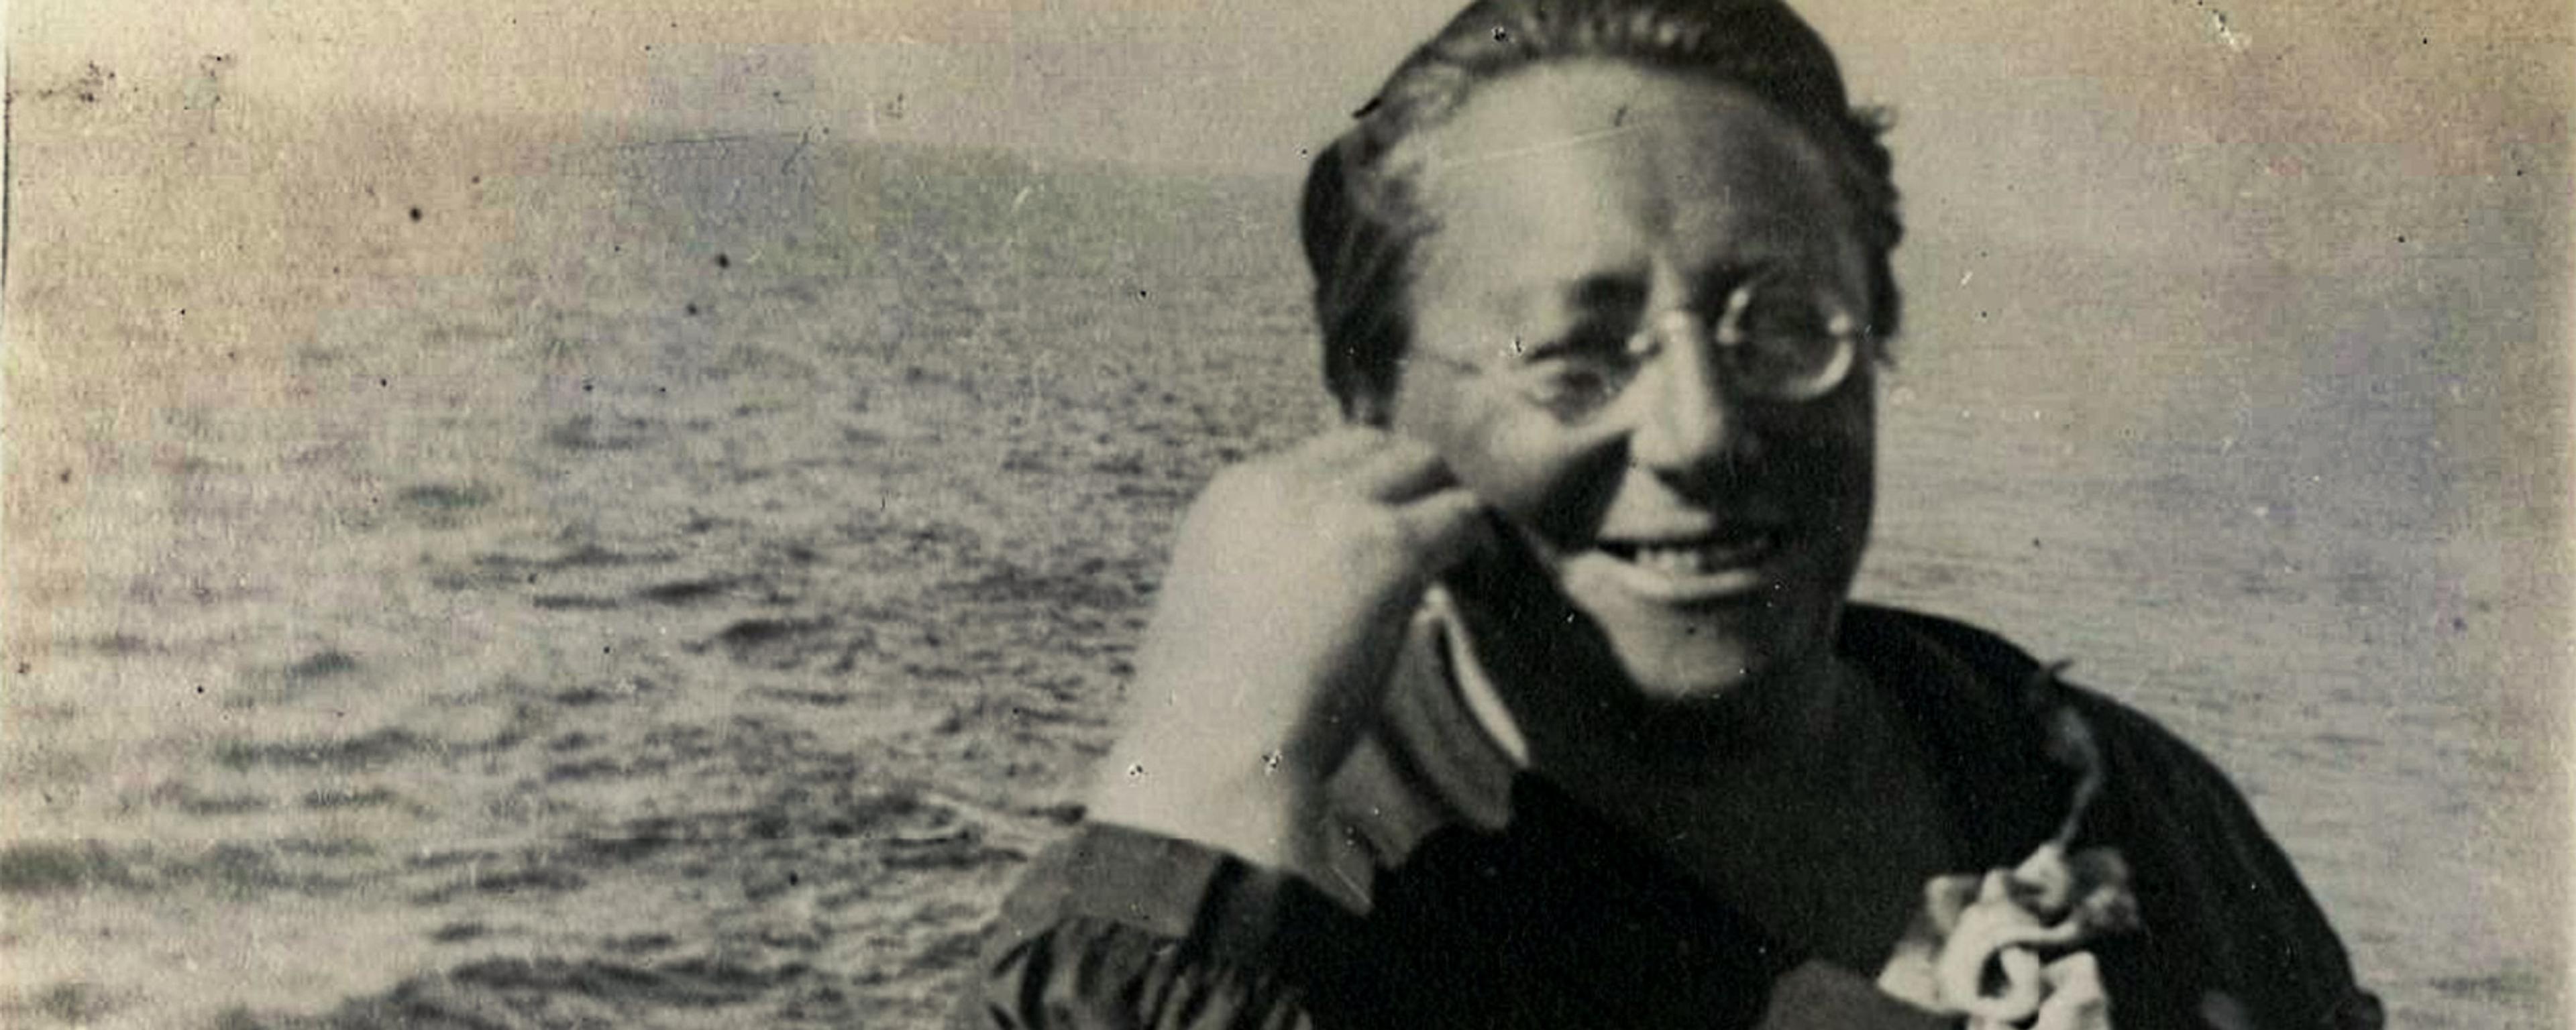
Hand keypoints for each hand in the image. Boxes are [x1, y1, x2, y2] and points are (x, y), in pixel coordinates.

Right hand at [1088, 428, 1492, 880]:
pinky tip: (1476, 587)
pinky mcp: (1387, 548)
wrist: (1211, 755)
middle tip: (1433, 548)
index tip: (1385, 540)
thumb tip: (1344, 577)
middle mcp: (1280, 485)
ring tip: (1457, 567)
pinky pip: (1461, 516)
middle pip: (1375, 447)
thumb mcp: (1226, 606)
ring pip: (1424, 465)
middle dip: (1409, 488)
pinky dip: (1477, 547)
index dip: (1364, 495)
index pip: (1321, 458)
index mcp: (1232, 496)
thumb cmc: (1210, 713)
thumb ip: (1275, 566)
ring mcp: (1336, 510)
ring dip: (1443, 510)